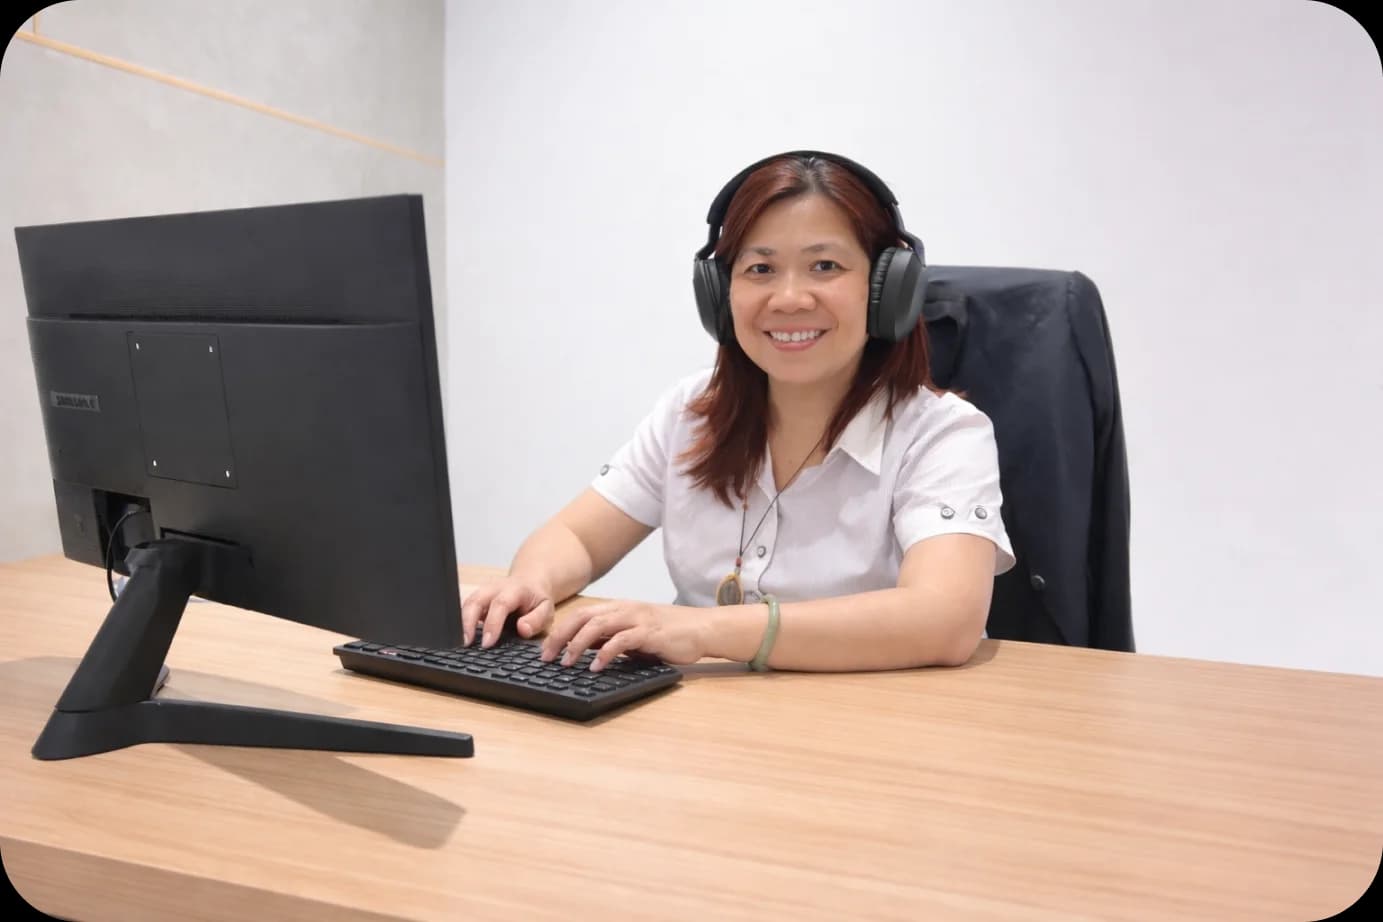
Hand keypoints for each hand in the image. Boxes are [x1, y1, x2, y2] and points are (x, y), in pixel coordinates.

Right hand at [460, 576, 554, 647]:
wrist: (529, 582)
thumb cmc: (537, 600)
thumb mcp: (546, 609)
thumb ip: (537, 619)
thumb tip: (522, 629)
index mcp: (514, 590)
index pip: (500, 604)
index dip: (492, 624)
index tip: (488, 643)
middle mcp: (495, 588)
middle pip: (476, 600)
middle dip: (468, 622)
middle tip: (466, 643)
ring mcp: (483, 592)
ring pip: (467, 604)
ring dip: (461, 623)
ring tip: (461, 643)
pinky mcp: (477, 598)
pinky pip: (465, 608)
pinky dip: (461, 622)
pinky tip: (462, 637)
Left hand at [540, 600, 708, 671]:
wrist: (702, 629)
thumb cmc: (669, 634)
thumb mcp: (635, 635)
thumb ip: (613, 639)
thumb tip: (586, 652)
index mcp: (619, 609)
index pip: (581, 614)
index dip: (560, 630)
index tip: (545, 650)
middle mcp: (625, 610)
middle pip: (583, 617)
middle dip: (561, 636)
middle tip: (547, 657)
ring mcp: (637, 619)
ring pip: (598, 625)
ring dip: (578, 644)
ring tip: (566, 662)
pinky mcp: (650, 633)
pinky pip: (622, 640)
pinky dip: (606, 653)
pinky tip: (596, 667)